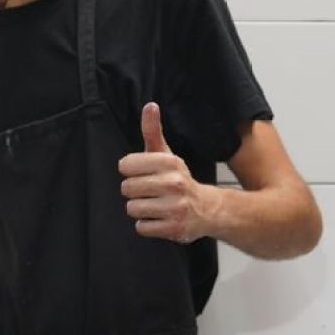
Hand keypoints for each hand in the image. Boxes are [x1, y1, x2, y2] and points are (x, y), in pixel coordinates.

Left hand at [117, 102, 216, 243]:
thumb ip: (153, 131)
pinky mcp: (174, 228)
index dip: (130, 171)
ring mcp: (175, 207)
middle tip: (149, 191)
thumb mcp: (166, 154)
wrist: (209, 209)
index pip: (125, 165)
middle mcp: (174, 183)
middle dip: (134, 191)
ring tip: (155, 205)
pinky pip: (141, 227)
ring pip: (132, 209)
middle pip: (126, 188)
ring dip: (140, 209)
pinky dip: (147, 225)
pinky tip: (160, 218)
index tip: (141, 173)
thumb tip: (149, 106)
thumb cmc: (178, 180)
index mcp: (170, 162)